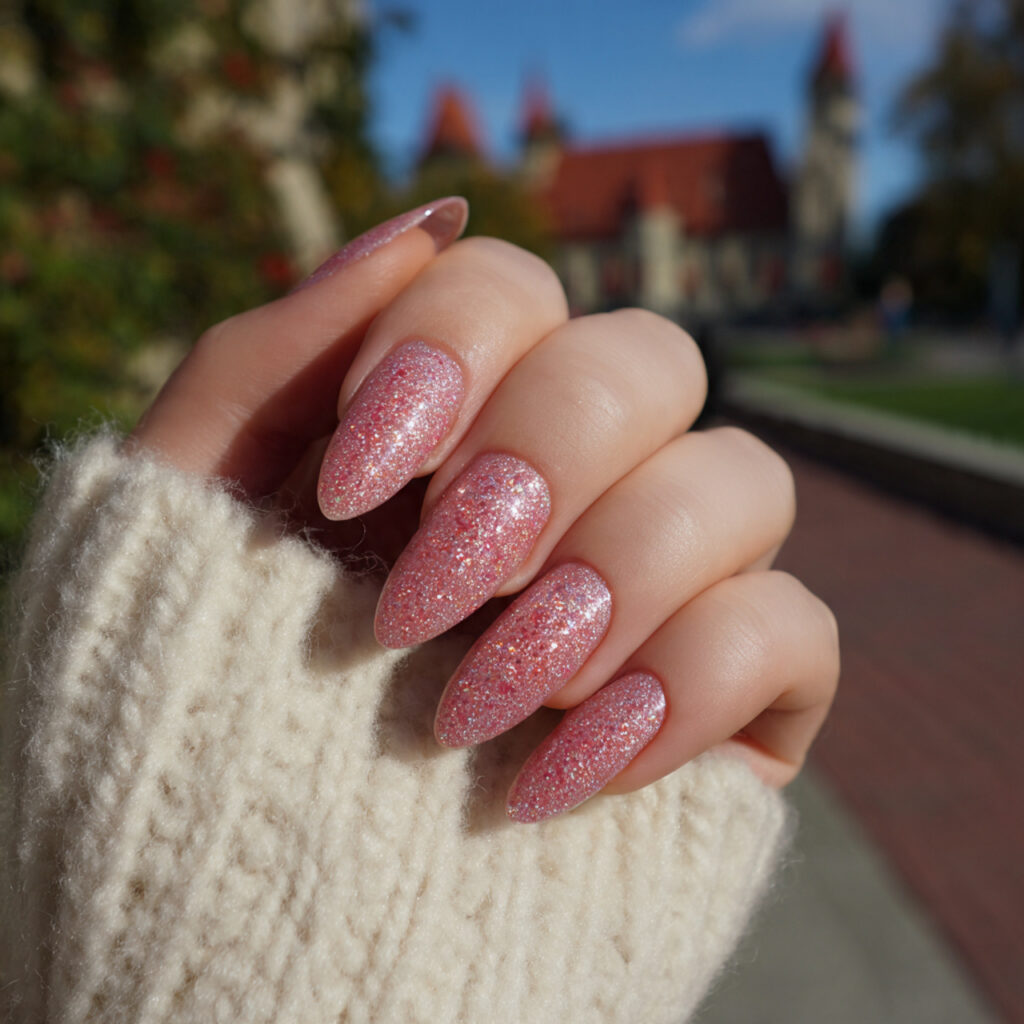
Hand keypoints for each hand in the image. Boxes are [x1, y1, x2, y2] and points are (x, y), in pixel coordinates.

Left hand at [131, 198, 838, 821]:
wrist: (254, 904)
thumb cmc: (202, 700)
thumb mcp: (189, 513)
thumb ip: (275, 352)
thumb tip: (426, 219)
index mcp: (457, 424)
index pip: (512, 289)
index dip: (451, 350)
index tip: (358, 481)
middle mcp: (578, 482)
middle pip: (649, 360)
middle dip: (544, 460)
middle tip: (427, 596)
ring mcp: (668, 584)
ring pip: (747, 480)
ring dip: (619, 574)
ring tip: (483, 701)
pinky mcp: (736, 696)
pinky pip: (795, 629)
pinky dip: (689, 686)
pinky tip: (563, 771)